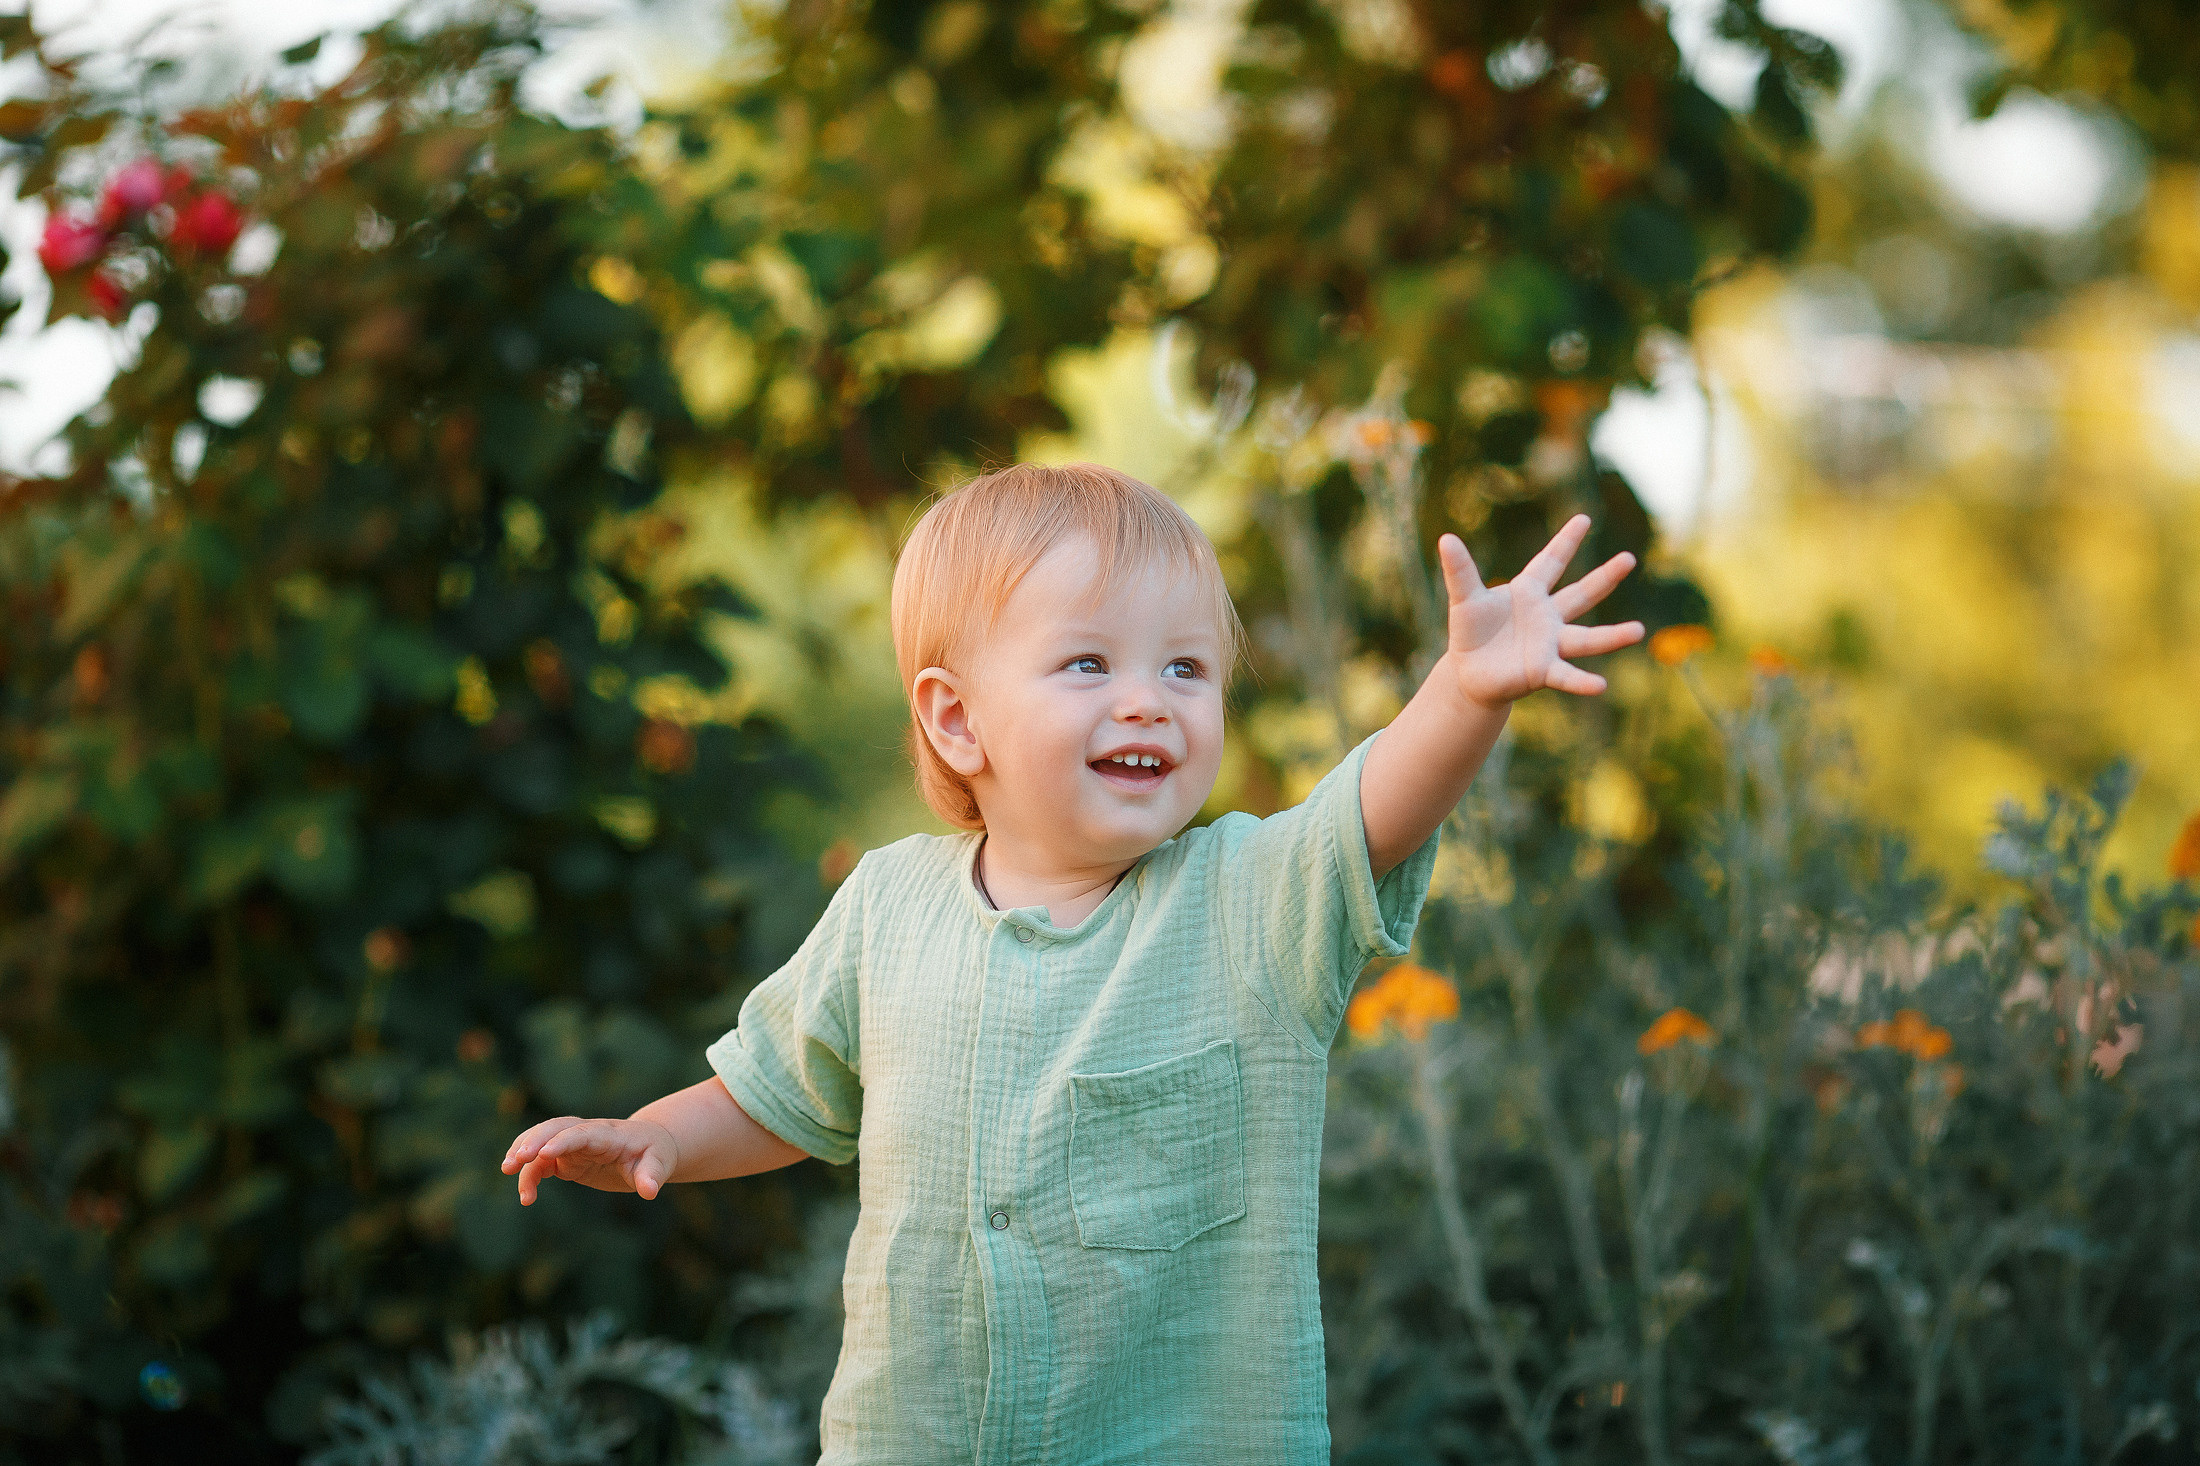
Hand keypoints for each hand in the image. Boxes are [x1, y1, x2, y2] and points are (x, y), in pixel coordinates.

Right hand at [502, 1115, 679, 1203]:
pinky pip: (541, 1161)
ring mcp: (573, 1143)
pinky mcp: (566, 1157)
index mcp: (609, 1134)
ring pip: (542, 1139)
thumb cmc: (654, 1154)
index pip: (583, 1132)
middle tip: (514, 1161)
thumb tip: (649, 1191)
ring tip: (507, 1170)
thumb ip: (652, 1175)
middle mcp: (587, 1133)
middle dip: (534, 1141)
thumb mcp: (659, 1164)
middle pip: (555, 1128)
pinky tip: (526, 1195)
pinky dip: (529, 1173)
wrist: (649, 1146)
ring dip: (523, 1151)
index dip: (564, 1140)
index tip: (545, 1153)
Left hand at [1436, 515, 1643, 707]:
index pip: (1550, 562)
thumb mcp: (1464, 599)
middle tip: (1630, 559)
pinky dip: (1582, 681)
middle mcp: (1546, 617)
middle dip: (1604, 578)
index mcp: (1528, 592)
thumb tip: (1446, 539)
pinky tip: (1600, 686)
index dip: (1565, 542)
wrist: (1469, 673)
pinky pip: (1566, 675)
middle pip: (1581, 594)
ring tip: (1638, 630)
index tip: (1584, 519)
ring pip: (1585, 638)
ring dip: (1612, 636)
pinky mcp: (1542, 670)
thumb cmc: (1471, 632)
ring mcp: (1549, 644)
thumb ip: (1460, 571)